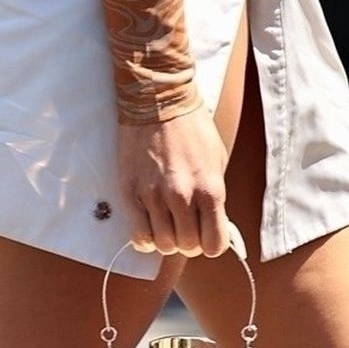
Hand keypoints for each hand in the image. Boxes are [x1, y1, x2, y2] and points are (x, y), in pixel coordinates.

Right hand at [116, 100, 232, 258]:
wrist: (158, 100)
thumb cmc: (192, 128)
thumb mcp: (217, 160)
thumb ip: (215, 196)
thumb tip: (214, 225)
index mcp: (210, 189)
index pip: (214, 245)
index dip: (211, 243)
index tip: (207, 234)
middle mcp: (182, 196)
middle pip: (188, 247)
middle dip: (190, 241)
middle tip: (187, 225)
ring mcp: (154, 196)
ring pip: (163, 245)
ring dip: (168, 239)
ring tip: (168, 222)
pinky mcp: (131, 192)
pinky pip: (139, 234)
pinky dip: (146, 238)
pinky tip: (150, 226)